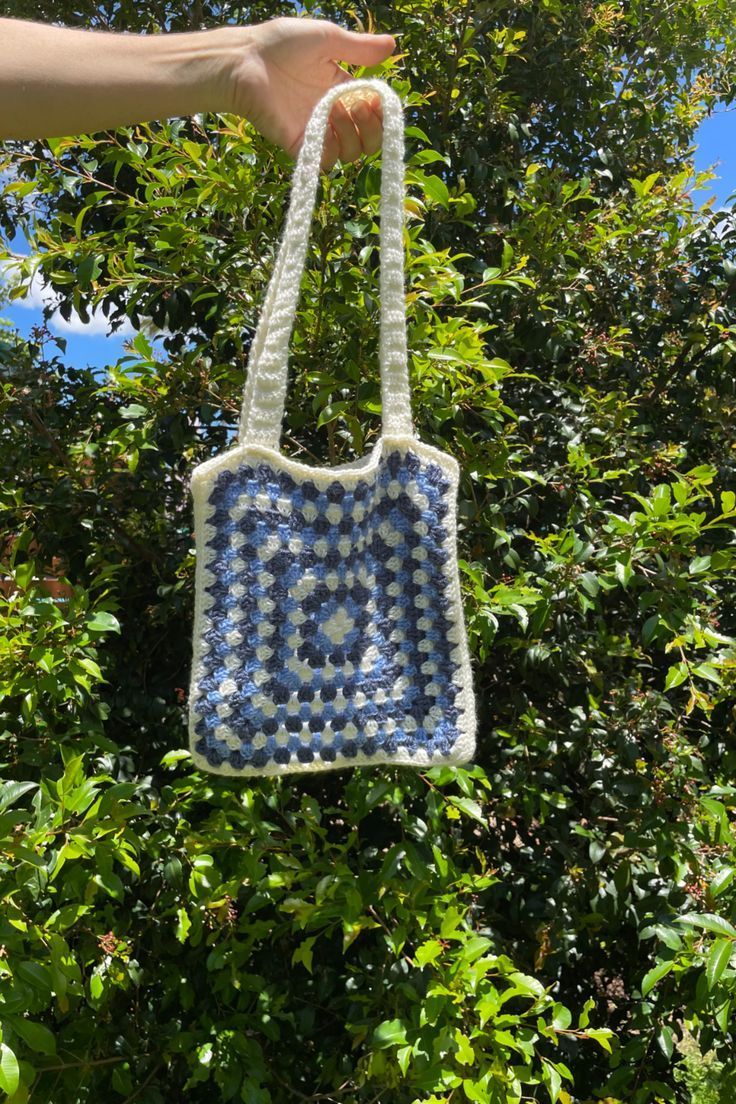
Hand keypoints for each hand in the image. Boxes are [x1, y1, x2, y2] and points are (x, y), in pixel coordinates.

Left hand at [229, 17, 395, 170]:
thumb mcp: (327, 39)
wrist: (245, 61)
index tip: (379, 98)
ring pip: (351, 153)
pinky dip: (333, 150)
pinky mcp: (300, 146)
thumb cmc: (281, 45)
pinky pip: (326, 162)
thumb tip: (393, 45)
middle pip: (368, 140)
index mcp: (340, 90)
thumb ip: (359, 47)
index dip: (383, 111)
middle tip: (359, 106)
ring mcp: (316, 133)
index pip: (374, 112)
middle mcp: (331, 115)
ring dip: (353, 135)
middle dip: (373, 127)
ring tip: (338, 111)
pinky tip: (326, 127)